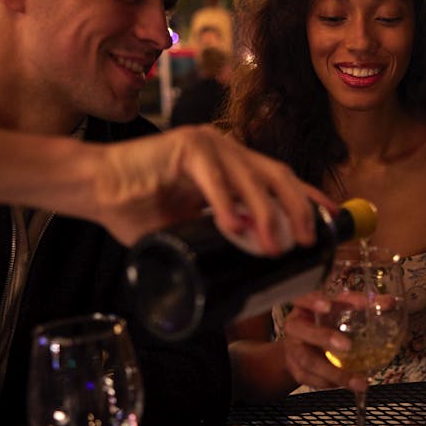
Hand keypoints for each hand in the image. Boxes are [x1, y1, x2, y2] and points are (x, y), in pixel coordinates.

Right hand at [90, 125, 333, 250]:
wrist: (93, 189)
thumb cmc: (137, 210)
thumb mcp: (190, 231)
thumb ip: (217, 243)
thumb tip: (242, 280)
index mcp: (232, 165)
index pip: (282, 179)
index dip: (310, 199)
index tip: (331, 223)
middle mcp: (226, 150)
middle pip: (278, 175)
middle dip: (298, 209)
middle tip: (305, 243)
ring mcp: (207, 145)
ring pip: (251, 178)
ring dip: (267, 214)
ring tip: (274, 247)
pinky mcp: (183, 147)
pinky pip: (213, 177)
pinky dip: (226, 203)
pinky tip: (233, 226)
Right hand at [277, 294, 368, 392]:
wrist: (301, 346)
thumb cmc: (325, 322)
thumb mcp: (340, 309)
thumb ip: (362, 304)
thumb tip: (390, 302)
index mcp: (304, 307)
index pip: (303, 299)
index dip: (313, 302)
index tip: (329, 306)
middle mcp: (295, 326)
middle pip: (302, 330)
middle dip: (324, 337)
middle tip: (348, 346)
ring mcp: (292, 349)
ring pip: (308, 361)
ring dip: (334, 372)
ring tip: (358, 382)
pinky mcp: (295, 369)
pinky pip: (310, 378)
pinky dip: (329, 383)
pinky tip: (346, 385)